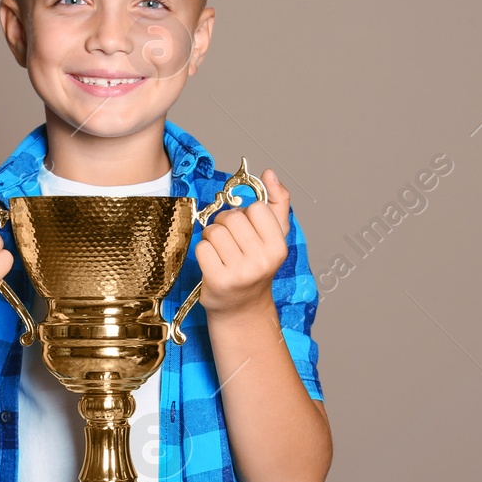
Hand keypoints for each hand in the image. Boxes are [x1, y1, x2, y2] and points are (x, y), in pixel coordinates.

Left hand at [196, 169, 290, 316]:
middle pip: (232, 218)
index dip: (247, 214)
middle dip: (225, 224)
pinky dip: (203, 252)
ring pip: (214, 231)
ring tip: (220, 251)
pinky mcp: (218, 281)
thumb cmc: (256, 267)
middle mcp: (262, 261)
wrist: (242, 308)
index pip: (256, 208)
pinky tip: (212, 263)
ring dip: (212, 237)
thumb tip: (270, 173)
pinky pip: (202, 248)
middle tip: (230, 240)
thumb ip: (277, 202)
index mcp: (279, 247)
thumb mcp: (274, 237)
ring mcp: (240, 272)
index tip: (247, 229)